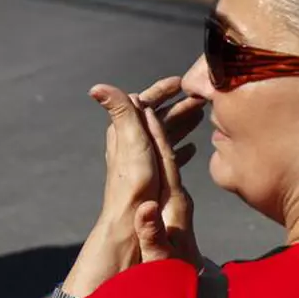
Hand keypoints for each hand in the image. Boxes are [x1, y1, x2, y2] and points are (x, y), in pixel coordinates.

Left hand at [63, 79, 203, 296]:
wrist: (132, 215)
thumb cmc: (134, 178)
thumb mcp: (130, 137)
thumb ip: (120, 110)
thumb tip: (97, 87)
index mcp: (127, 130)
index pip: (144, 102)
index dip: (162, 90)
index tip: (182, 82)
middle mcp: (133, 141)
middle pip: (158, 116)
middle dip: (179, 104)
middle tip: (201, 97)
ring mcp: (142, 158)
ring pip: (165, 133)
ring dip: (182, 122)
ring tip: (201, 116)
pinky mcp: (150, 174)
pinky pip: (168, 153)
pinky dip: (180, 146)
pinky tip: (192, 148)